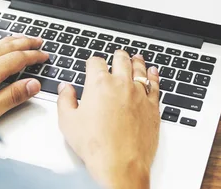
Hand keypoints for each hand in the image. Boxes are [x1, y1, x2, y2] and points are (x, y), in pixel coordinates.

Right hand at [57, 51, 159, 188]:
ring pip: (139, 69)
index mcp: (99, 84)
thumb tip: (65, 88)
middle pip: (121, 59)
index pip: (95, 61)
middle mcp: (120, 84)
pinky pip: (155, 85)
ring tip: (136, 58)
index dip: (92, 62)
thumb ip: (65, 100)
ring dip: (136, 61)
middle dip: (117, 56)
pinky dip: (154, 76)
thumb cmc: (95, 146)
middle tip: (117, 55)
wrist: (120, 164)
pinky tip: (153, 72)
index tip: (92, 65)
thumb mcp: (68, 122)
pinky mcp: (152, 106)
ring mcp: (138, 93)